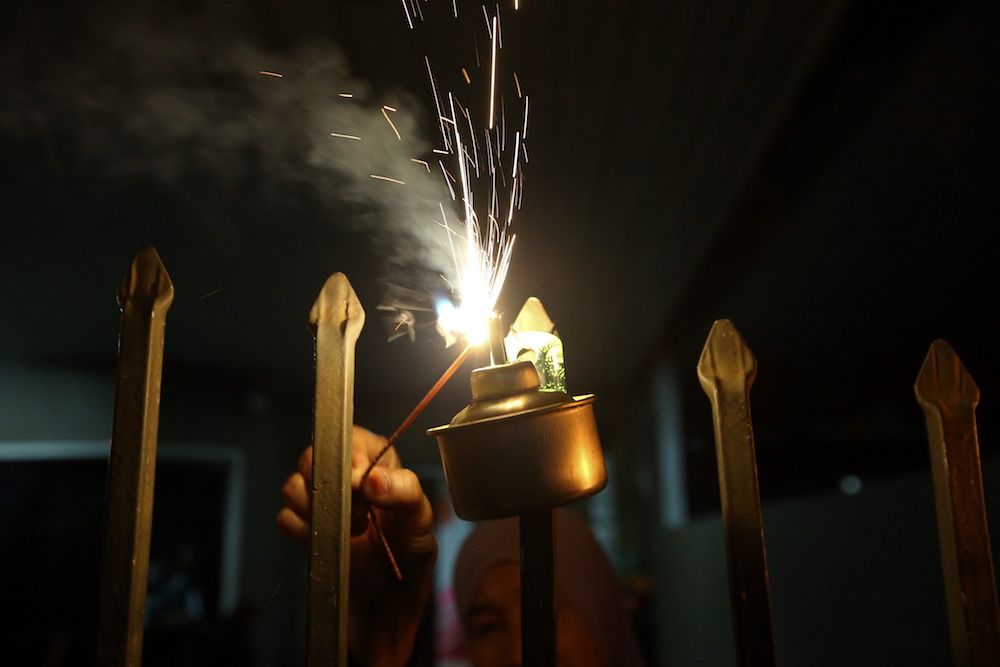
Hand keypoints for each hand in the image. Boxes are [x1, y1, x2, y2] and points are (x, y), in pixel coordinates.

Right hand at [277, 425, 437, 666]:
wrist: (388, 606)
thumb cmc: (410, 557)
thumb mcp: (420, 522)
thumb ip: (405, 492)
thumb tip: (373, 478)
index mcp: (378, 463)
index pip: (350, 436)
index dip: (350, 457)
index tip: (360, 484)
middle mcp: (346, 477)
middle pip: (313, 455)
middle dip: (330, 485)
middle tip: (358, 512)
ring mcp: (322, 502)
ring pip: (293, 484)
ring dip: (315, 509)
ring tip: (349, 529)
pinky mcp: (304, 528)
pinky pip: (285, 517)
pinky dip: (302, 530)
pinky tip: (327, 542)